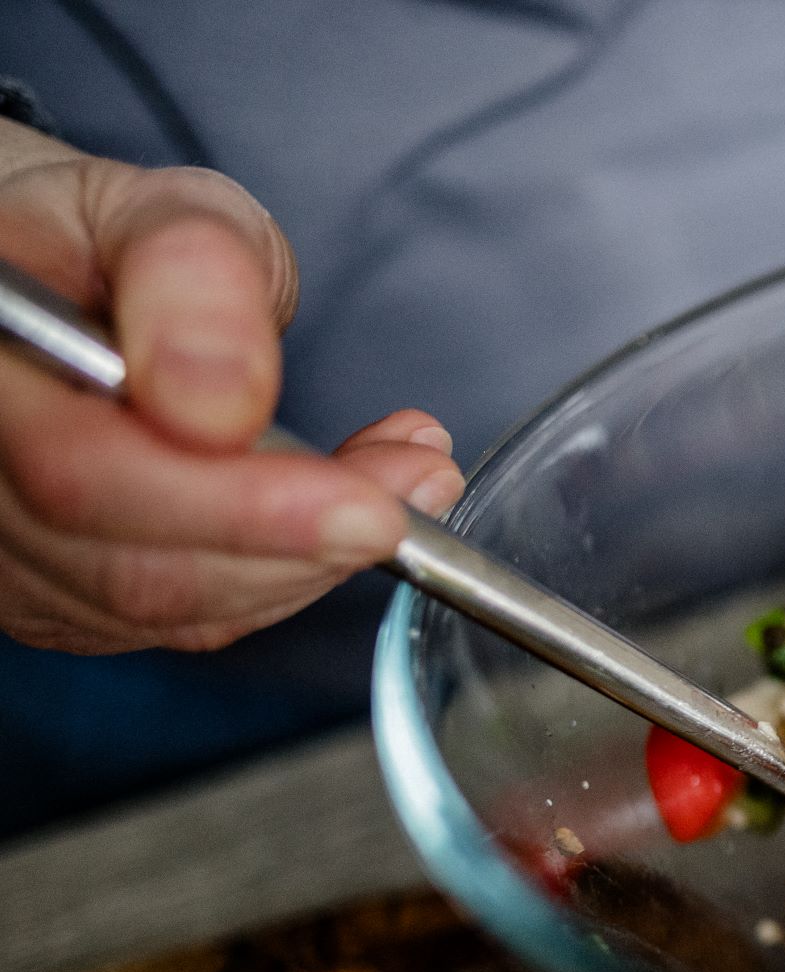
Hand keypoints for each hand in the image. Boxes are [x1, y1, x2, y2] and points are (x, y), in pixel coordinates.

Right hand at [0, 123, 463, 652]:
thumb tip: (223, 402)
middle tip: (418, 485)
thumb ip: (194, 279)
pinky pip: (181, 621)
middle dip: (302, 541)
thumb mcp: (163, 211)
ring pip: (166, 609)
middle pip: (133, 568)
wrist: (46, 289)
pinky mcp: (54, 599)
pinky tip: (343, 511)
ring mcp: (6, 555)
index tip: (366, 502)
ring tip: (404, 478)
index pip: (80, 471)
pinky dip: (285, 575)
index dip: (234, 507)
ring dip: (312, 558)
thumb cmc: (98, 245)